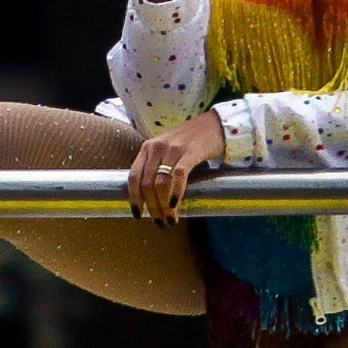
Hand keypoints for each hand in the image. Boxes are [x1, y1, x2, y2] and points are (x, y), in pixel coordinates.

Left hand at [127, 110, 224, 224]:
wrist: (214, 125)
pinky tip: (174, 205)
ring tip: (170, 219)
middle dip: (152, 207)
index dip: (134, 198)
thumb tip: (150, 199)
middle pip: (146, 184)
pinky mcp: (190, 152)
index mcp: (147, 148)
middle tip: (160, 222)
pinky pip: (178, 176)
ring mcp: (173, 149)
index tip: (138, 214)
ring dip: (163, 206)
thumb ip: (156, 167)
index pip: (133, 176)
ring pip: (160, 183)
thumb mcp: (167, 151)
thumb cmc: (190, 142)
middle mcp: (156, 147)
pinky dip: (175, 193)